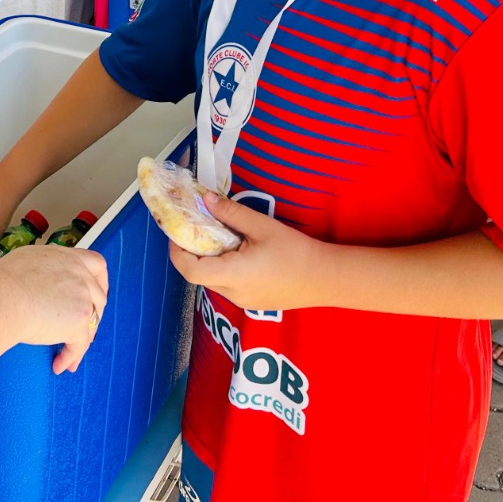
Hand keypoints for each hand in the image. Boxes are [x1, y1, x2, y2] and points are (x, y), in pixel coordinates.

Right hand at [0, 243, 108, 373]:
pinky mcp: (78, 322)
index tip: (96, 292)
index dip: (100, 281)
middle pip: (99, 296)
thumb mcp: (28, 260)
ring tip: (70, 353)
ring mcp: (82, 299)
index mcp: (67, 258)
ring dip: (83, 338)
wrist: (3, 297)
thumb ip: (44, 267)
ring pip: (92, 322)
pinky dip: (71, 356)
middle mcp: (80, 275)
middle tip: (82, 327)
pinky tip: (60, 365)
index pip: (96, 264)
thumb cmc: (2, 281)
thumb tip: (39, 277)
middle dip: (93, 314)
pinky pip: (79, 345)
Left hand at [167, 189, 331, 312]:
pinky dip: (225, 269)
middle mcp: (232, 293)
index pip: (190, 270)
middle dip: (194, 252)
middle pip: (199, 275)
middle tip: (199, 228)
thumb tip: (206, 199)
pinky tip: (240, 253)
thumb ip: (231, 213)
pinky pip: (229, 286)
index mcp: (232, 274)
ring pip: (214, 281)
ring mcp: (242, 302)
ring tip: (223, 238)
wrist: (325, 278)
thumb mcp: (262, 226)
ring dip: (211, 261)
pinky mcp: (253, 303)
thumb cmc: (295, 251)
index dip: (177, 251)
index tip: (177, 232)